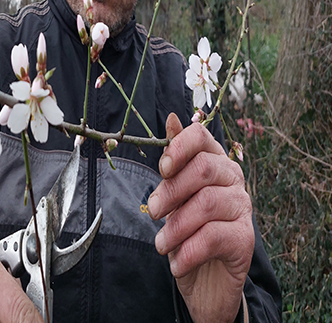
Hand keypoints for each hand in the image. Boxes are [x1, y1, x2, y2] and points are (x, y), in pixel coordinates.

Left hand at [147, 114, 251, 322]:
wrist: (204, 280)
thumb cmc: (185, 230)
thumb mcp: (173, 195)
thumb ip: (174, 161)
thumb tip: (172, 119)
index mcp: (213, 163)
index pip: (202, 136)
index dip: (180, 147)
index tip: (163, 168)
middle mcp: (233, 181)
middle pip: (205, 168)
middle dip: (172, 190)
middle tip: (154, 212)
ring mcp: (243, 209)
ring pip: (207, 204)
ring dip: (175, 228)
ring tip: (160, 245)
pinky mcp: (245, 239)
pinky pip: (214, 237)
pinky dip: (187, 252)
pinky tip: (176, 264)